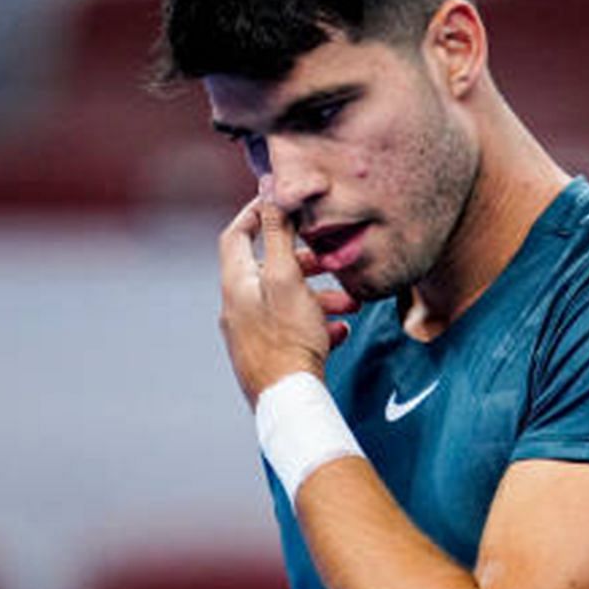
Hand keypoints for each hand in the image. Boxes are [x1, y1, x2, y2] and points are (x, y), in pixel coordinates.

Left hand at [218, 198, 361, 406]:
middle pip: (268, 269)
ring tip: (351, 306)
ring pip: (286, 300)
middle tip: (332, 261)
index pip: (236, 234)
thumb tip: (270, 190)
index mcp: (236, 283)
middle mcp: (237, 306)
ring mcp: (251, 332)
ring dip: (319, 296)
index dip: (257, 214)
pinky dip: (316, 323)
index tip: (283, 204)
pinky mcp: (267, 354)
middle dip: (305, 262)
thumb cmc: (288, 337)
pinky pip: (292, 328)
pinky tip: (340, 332)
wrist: (288, 398)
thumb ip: (280, 234)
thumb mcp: (288, 277)